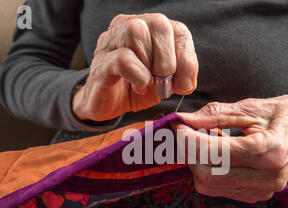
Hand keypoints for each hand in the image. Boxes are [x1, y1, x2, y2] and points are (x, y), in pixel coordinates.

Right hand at [73, 13, 198, 121]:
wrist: (107, 105)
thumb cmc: (136, 88)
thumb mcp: (165, 82)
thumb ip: (180, 76)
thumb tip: (186, 82)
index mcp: (148, 28)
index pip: (178, 28)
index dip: (187, 57)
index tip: (185, 84)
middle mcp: (127, 26)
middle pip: (159, 23)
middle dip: (170, 59)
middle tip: (167, 83)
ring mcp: (110, 42)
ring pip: (137, 32)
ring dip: (152, 64)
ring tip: (150, 84)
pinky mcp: (100, 63)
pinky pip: (123, 59)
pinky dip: (139, 76)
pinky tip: (139, 87)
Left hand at [172, 95, 287, 202]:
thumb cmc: (280, 114)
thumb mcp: (249, 107)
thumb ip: (213, 115)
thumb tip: (181, 120)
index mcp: (270, 150)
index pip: (215, 153)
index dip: (188, 140)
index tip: (177, 125)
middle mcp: (269, 177)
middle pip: (207, 176)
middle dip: (189, 154)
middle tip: (186, 133)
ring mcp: (264, 191)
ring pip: (209, 186)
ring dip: (197, 163)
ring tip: (205, 142)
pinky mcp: (257, 196)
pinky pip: (219, 189)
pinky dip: (210, 172)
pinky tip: (218, 156)